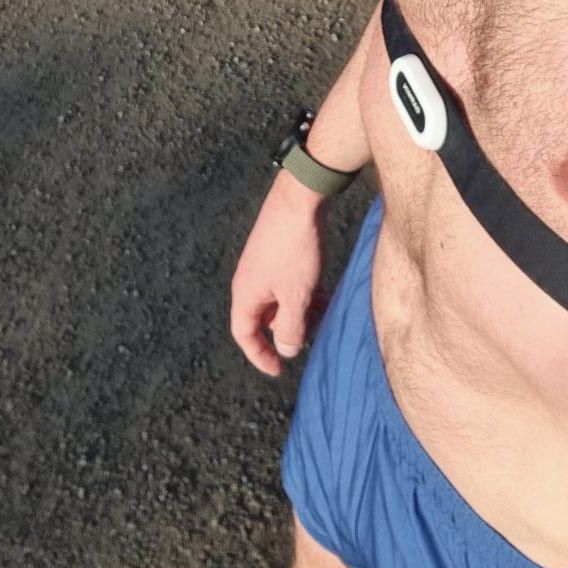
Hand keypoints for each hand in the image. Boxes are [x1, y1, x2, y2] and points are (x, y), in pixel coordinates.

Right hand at [230, 174, 328, 375]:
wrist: (300, 198)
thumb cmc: (295, 248)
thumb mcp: (297, 295)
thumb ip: (291, 327)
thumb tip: (288, 349)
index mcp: (245, 293)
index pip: (244, 334)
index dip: (259, 355)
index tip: (278, 370)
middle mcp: (249, 280)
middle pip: (261, 318)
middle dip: (285, 330)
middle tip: (309, 336)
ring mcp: (262, 264)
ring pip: (277, 299)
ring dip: (297, 311)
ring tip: (322, 313)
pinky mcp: (277, 251)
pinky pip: (285, 282)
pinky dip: (301, 292)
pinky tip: (323, 291)